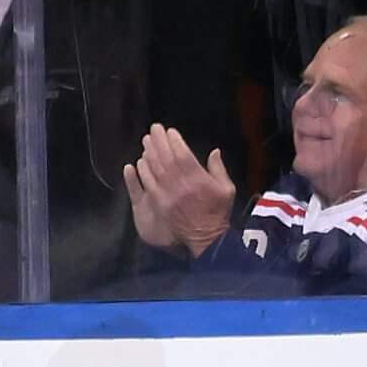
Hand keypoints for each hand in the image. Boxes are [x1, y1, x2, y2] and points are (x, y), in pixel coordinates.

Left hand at [123, 123, 235, 256]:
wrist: (205, 236)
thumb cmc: (217, 211)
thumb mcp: (227, 189)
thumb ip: (218, 169)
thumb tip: (214, 151)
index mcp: (198, 179)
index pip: (182, 154)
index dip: (174, 141)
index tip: (170, 131)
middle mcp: (180, 184)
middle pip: (165, 158)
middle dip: (158, 142)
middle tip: (153, 130)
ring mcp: (167, 194)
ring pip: (154, 169)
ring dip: (149, 153)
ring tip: (146, 141)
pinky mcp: (158, 203)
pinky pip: (147, 183)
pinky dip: (142, 171)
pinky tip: (140, 161)